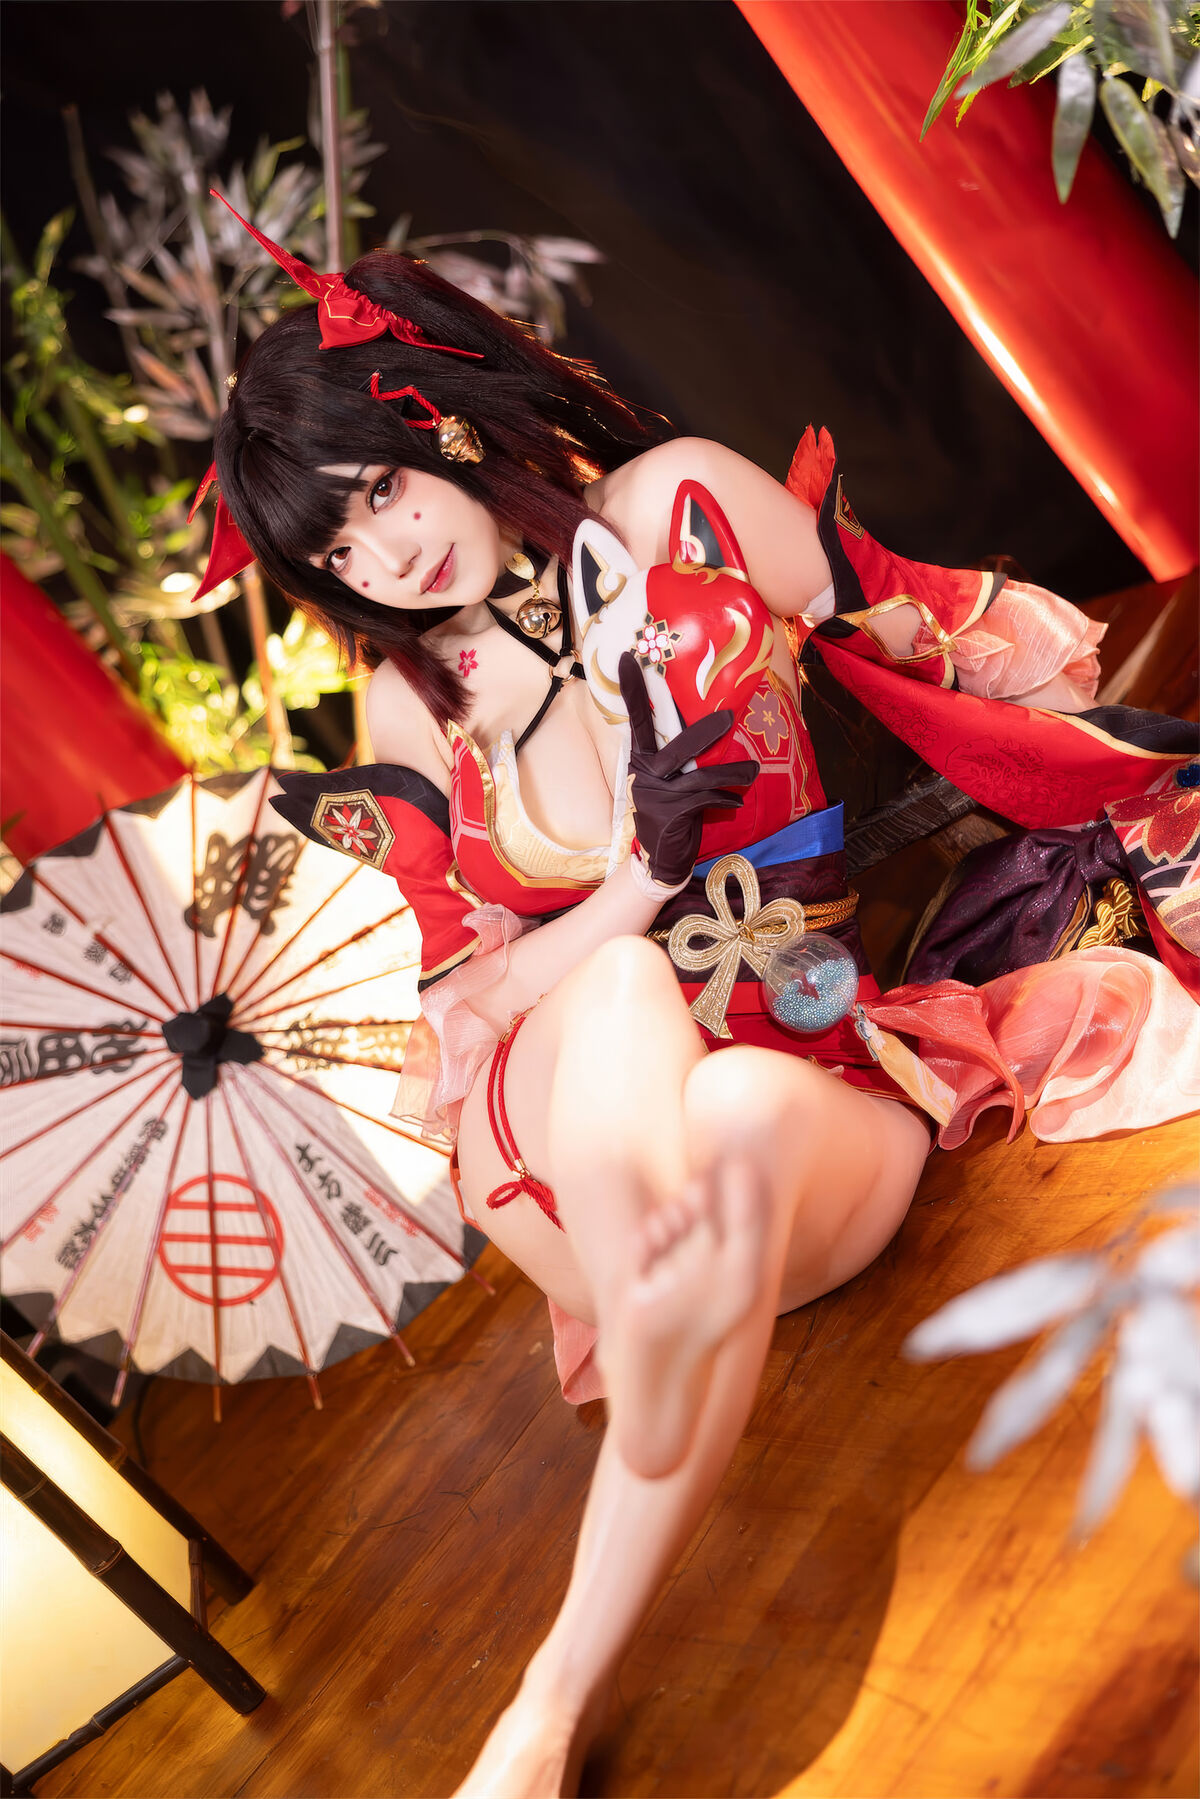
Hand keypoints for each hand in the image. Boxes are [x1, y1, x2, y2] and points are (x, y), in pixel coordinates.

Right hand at [618, 653, 757, 888]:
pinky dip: (726, 798)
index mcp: (641, 760)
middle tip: (730, 716)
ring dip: (732, 772)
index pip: (636, 719)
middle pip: (677, 746)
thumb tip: (707, 729)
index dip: (633, 689)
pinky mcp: (672, 814)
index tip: (629, 657)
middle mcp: (645, 773)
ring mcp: (657, 795)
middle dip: (705, 732)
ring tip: (753, 770)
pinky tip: (737, 802)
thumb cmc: (669, 812)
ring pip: (701, 776)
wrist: (660, 858)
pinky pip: (707, 799)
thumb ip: (676, 759)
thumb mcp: (665, 782)